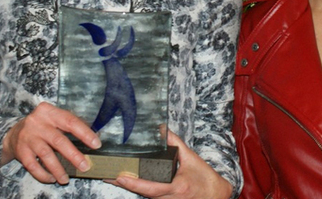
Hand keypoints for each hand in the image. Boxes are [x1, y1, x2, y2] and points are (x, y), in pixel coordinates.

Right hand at [1, 101, 100, 184]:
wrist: (14, 133)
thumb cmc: (43, 126)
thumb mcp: (55, 119)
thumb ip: (72, 125)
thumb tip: (96, 136)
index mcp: (49, 112)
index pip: (70, 121)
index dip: (85, 133)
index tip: (96, 144)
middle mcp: (37, 123)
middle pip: (58, 140)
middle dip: (73, 155)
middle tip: (85, 166)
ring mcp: (28, 137)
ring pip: (46, 155)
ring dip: (58, 169)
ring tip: (66, 179)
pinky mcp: (21, 151)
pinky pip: (33, 166)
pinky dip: (43, 174)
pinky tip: (52, 178)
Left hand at [111, 130, 232, 198]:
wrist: (215, 196)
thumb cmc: (205, 179)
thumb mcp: (192, 158)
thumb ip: (176, 143)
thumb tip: (162, 130)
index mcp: (175, 187)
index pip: (150, 187)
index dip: (134, 183)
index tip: (120, 177)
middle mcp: (168, 198)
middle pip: (141, 192)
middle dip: (123, 184)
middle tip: (106, 174)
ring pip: (143, 195)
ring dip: (128, 186)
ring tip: (111, 175)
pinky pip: (148, 195)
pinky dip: (137, 187)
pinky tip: (126, 180)